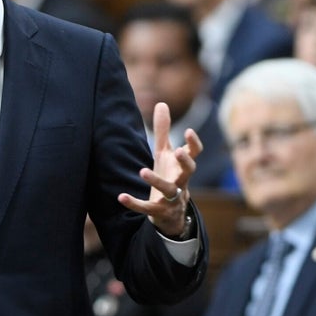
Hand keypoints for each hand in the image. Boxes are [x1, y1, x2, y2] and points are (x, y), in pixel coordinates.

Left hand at [117, 102, 201, 236]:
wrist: (172, 212)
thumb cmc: (169, 175)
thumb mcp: (165, 153)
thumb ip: (163, 130)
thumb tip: (161, 103)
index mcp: (181, 166)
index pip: (194, 154)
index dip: (194, 143)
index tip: (189, 131)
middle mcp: (180, 181)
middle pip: (188, 171)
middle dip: (186, 162)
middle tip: (179, 151)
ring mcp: (171, 197)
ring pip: (168, 189)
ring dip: (156, 180)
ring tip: (142, 171)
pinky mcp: (159, 210)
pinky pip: (147, 207)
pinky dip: (135, 203)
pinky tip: (121, 197)